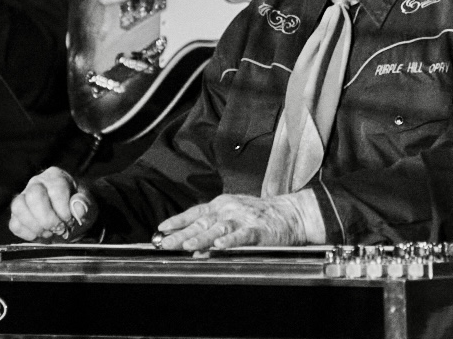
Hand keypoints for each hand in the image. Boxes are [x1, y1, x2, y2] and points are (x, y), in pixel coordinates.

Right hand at [8, 167, 97, 242]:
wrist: (71, 218)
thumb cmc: (77, 207)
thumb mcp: (89, 204)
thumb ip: (85, 204)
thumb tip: (77, 207)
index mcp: (56, 176)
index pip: (55, 189)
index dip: (62, 209)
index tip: (70, 221)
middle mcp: (37, 183)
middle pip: (34, 196)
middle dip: (47, 218)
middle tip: (59, 229)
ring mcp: (23, 198)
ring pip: (19, 208)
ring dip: (35, 226)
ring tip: (50, 233)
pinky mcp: (17, 214)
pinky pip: (14, 224)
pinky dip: (28, 233)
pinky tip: (41, 235)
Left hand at [155, 190, 324, 251]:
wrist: (290, 214)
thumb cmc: (261, 215)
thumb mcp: (234, 212)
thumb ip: (213, 225)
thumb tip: (190, 240)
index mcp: (222, 204)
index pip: (195, 212)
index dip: (177, 221)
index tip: (161, 229)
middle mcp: (229, 210)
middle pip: (201, 223)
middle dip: (181, 234)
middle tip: (164, 243)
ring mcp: (243, 219)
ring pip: (217, 230)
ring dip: (200, 238)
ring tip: (186, 246)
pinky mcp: (257, 230)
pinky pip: (241, 237)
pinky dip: (229, 242)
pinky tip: (219, 247)